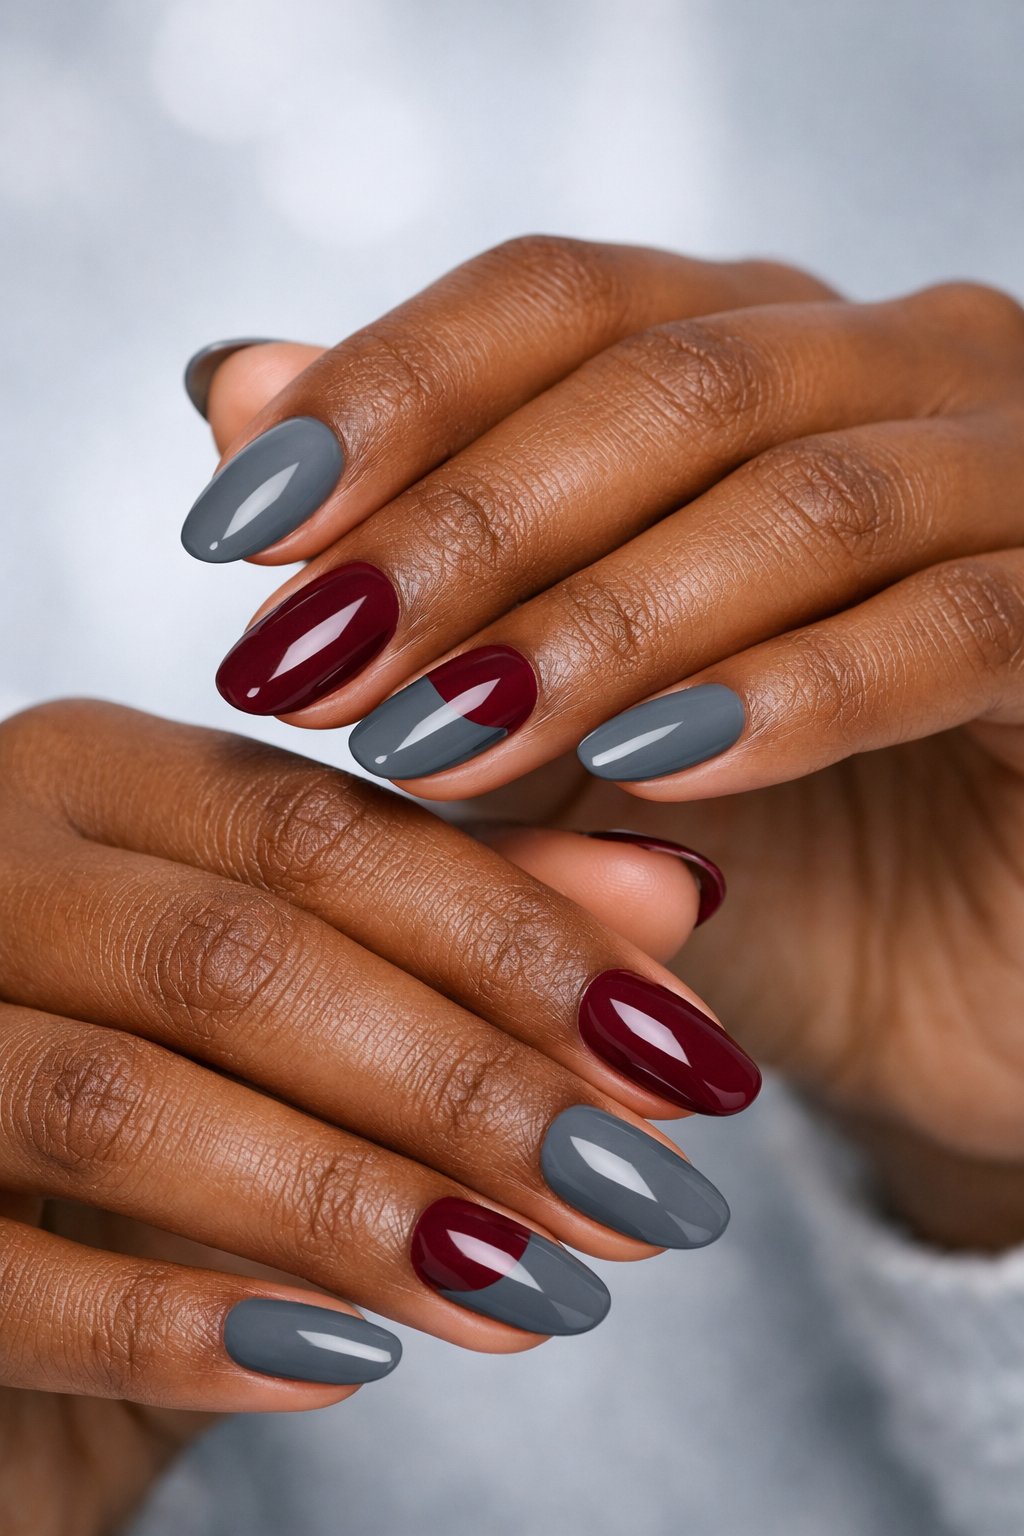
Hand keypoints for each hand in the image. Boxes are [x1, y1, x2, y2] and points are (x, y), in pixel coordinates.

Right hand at [0, 698, 747, 1534]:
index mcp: (93, 777)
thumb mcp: (297, 960)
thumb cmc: (151, 1050)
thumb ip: (463, 913)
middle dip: (464, 1086)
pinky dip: (176, 1328)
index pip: (329, 830)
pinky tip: (343, 1364)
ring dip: (352, 1210)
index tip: (688, 1052)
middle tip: (643, 1193)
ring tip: (534, 1292)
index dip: (525, 941)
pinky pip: (0, 1278)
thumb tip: (677, 899)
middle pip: (239, 960)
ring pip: (123, 1106)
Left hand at [187, 236, 1023, 1246]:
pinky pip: (956, 628)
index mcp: (761, 351)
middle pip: (668, 380)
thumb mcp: (547, 700)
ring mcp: (1018, 485)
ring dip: (601, 621)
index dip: (389, 395)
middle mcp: (899, 371)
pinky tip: (653, 764)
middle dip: (469, 528)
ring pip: (805, 497)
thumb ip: (417, 547)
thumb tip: (231, 385)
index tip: (235, 529)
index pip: (558, 301)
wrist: (943, 987)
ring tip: (440, 738)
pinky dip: (794, 693)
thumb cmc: (745, 833)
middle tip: (311, 663)